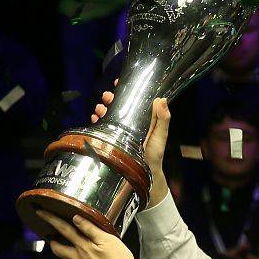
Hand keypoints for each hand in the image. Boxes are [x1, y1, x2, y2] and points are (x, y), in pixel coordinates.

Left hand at [38, 210, 142, 258]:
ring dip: (63, 257)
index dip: (51, 220)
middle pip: (58, 249)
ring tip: (68, 253)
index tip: (41, 213)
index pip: (63, 229)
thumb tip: (77, 218)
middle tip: (52, 238)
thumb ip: (91, 229)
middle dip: (52, 242)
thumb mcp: (108, 240)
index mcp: (83, 246)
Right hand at [92, 82, 171, 206]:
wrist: (145, 175)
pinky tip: (95, 119)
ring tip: (100, 108)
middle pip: (119, 106)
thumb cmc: (154, 155)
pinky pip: (102, 128)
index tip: (120, 82)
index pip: (134, 101)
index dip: (127, 91)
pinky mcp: (112, 140)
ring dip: (103, 109)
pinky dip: (97, 121)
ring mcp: (120, 132)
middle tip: (107, 96)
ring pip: (109, 116)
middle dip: (111, 99)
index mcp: (143, 119)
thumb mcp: (160, 136)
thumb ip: (162, 120)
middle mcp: (131, 123)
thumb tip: (162, 100)